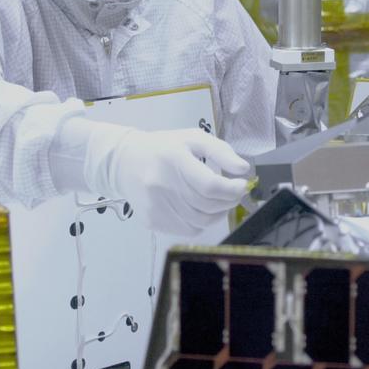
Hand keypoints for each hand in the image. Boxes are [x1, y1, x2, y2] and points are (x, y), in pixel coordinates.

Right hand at [99, 128, 249, 236]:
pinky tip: (198, 208)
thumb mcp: (192, 138)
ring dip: (217, 213)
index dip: (232, 189)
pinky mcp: (152, 221)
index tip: (242, 186)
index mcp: (174, 159)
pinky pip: (188, 229)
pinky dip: (201, 221)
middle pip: (208, 206)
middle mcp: (162, 185)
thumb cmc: (163, 148)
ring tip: (218, 200)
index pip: (210, 185)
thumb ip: (220, 151)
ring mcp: (155, 206)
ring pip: (201, 222)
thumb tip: (243, 169)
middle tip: (234, 192)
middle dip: (229, 201)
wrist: (124, 162)